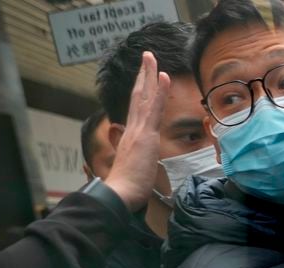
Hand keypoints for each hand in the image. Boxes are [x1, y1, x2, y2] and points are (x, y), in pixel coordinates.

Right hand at [104, 51, 169, 211]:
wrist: (120, 195)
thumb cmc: (127, 188)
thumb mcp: (132, 169)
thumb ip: (133, 159)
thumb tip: (134, 159)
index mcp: (129, 136)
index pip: (136, 109)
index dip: (140, 91)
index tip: (144, 78)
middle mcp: (131, 129)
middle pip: (138, 96)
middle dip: (142, 75)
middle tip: (146, 56)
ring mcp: (138, 130)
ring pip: (144, 96)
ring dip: (148, 74)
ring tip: (151, 57)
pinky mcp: (146, 135)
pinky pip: (154, 108)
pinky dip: (159, 91)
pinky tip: (163, 76)